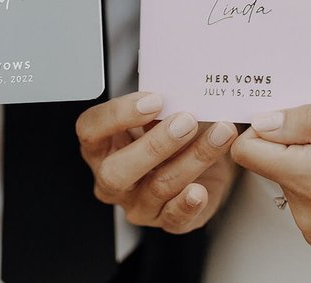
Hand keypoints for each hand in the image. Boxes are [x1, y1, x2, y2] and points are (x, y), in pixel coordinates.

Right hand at [76, 92, 237, 233]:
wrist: (207, 156)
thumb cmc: (176, 128)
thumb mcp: (163, 110)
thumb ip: (161, 104)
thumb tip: (178, 91)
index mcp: (102, 145)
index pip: (91, 130)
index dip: (118, 115)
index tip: (154, 100)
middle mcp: (112, 178)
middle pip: (116, 170)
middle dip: (154, 145)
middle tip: (186, 121)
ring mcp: (137, 203)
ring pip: (157, 187)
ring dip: (192, 159)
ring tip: (219, 135)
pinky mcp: (166, 220)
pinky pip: (173, 219)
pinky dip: (188, 204)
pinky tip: (200, 190)